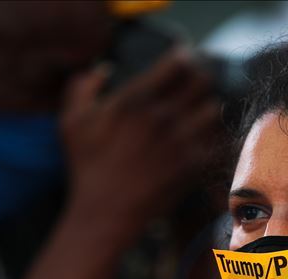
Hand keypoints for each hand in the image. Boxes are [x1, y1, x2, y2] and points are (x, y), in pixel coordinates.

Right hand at [60, 51, 220, 245]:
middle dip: (199, 78)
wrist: (105, 214)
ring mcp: (181, 142)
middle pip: (202, 81)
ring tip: (200, 110)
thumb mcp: (71, 122)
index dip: (183, 57)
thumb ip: (81, 86)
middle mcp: (162, 117)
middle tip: (194, 83)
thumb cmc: (85, 168)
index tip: (182, 59)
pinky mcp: (193, 166)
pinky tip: (203, 137)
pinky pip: (216, 141)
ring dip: (207, 107)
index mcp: (135, 100)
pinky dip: (212, 136)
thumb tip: (103, 69)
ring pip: (213, 109)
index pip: (178, 62)